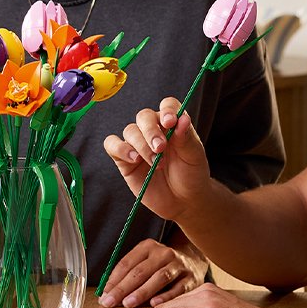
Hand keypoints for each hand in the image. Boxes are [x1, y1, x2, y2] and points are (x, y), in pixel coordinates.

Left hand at [98, 239, 208, 307]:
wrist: (194, 260)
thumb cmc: (161, 265)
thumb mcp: (145, 261)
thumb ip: (128, 274)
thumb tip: (106, 293)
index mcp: (148, 246)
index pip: (127, 263)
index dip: (113, 280)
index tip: (103, 295)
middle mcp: (164, 253)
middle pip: (140, 271)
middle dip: (122, 288)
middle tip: (110, 302)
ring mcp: (179, 265)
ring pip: (158, 278)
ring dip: (141, 291)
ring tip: (128, 303)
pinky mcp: (192, 279)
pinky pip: (178, 288)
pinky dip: (166, 296)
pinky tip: (154, 304)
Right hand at [104, 97, 211, 221]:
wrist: (183, 201)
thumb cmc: (191, 175)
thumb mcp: (194, 156)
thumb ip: (186, 137)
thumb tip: (182, 118)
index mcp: (172, 124)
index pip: (167, 106)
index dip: (167, 110)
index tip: (171, 122)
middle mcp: (153, 130)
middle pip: (144, 116)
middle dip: (151, 131)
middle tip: (161, 148)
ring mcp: (137, 144)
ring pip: (130, 131)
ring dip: (141, 145)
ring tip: (155, 163)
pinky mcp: (124, 159)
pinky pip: (112, 144)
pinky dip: (120, 148)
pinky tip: (134, 159)